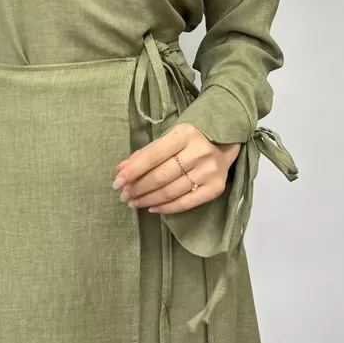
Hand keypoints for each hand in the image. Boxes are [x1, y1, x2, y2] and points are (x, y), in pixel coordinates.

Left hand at [113, 123, 240, 213]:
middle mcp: (199, 152)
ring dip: (148, 199)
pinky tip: (153, 208)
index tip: (117, 182)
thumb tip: (121, 169)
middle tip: (124, 195)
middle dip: (138, 188)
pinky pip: (186, 203)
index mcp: (185, 134)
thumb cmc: (192, 138)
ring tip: (134, 203)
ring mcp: (209, 171)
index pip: (153, 156)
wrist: (226, 141)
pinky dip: (166, 208)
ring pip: (170, 191)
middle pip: (160, 176)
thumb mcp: (170, 137)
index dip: (133, 171)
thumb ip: (147, 153)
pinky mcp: (216, 188)